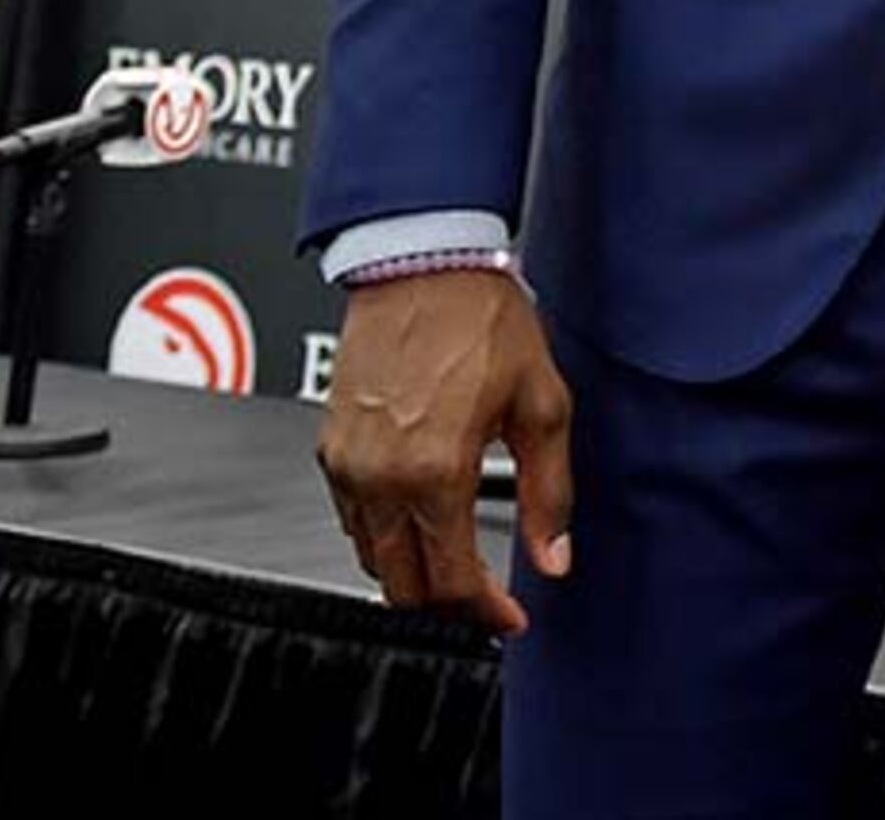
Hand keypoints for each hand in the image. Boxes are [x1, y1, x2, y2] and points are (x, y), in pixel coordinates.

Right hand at [315, 268, 571, 636]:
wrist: (422, 266)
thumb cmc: (481, 321)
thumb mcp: (541, 407)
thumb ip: (549, 492)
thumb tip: (555, 556)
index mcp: (433, 472)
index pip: (452, 580)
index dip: (485, 612)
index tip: (510, 617)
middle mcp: (379, 477)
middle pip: (403, 585)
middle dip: (448, 602)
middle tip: (487, 595)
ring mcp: (347, 465)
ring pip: (371, 557)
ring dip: (413, 570)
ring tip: (458, 558)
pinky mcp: (329, 448)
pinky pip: (351, 519)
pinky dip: (385, 535)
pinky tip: (421, 518)